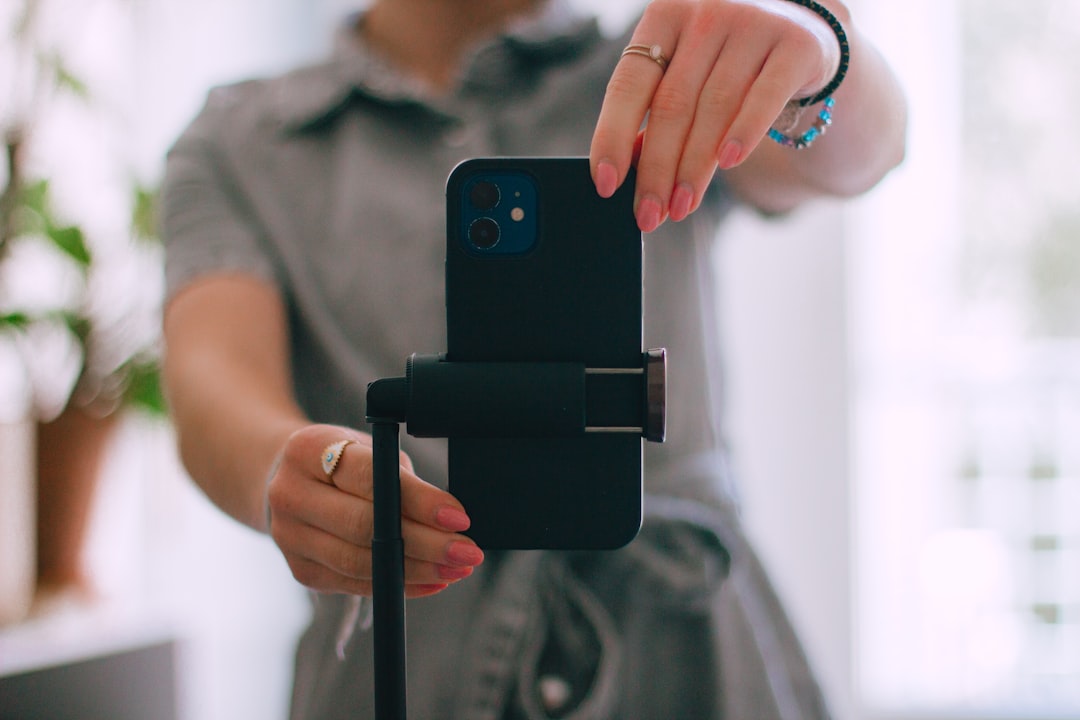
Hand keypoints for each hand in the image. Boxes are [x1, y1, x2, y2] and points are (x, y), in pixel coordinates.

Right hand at [267, 424, 483, 597]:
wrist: (286, 479)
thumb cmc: (344, 462)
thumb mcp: (370, 452)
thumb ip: (400, 480)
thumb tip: (451, 520)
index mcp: (308, 450)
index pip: (370, 478)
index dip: (418, 500)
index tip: (460, 517)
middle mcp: (289, 493)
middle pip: (364, 526)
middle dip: (425, 543)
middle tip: (469, 552)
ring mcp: (289, 536)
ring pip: (359, 561)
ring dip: (417, 570)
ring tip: (457, 569)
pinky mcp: (300, 570)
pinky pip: (354, 584)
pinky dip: (397, 585)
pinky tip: (432, 580)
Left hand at [590, 0, 843, 231]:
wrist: (803, 29)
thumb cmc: (727, 61)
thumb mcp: (686, 73)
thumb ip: (656, 111)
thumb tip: (626, 169)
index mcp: (665, 16)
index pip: (628, 84)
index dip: (612, 137)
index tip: (604, 184)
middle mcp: (706, 14)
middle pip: (672, 105)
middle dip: (657, 169)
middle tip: (649, 215)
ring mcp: (754, 24)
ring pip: (715, 109)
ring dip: (694, 167)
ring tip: (681, 207)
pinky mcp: (796, 45)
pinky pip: (765, 97)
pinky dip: (744, 132)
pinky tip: (727, 163)